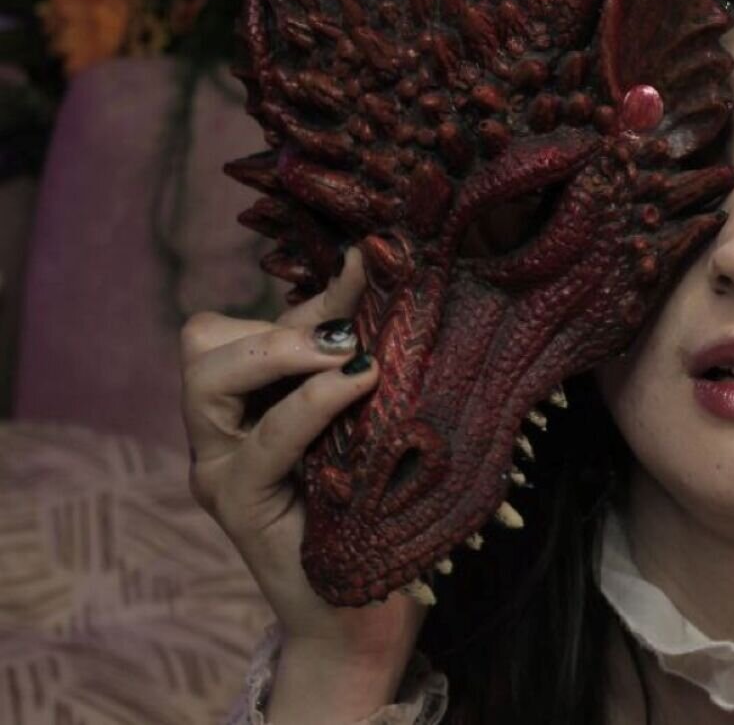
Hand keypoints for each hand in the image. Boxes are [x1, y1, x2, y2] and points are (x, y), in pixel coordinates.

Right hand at [179, 247, 424, 676]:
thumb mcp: (373, 414)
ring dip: (281, 354)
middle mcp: (221, 432)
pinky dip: (309, 406)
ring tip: (349, 359)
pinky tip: (356, 389)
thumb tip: (384, 264)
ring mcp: (221, 470)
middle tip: (348, 333)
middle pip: (204, 340)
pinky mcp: (241, 507)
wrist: (369, 614)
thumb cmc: (381, 507)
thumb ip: (362, 352)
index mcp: (249, 403)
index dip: (309, 293)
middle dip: (278, 323)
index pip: (248, 323)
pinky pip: (261, 441)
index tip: (370, 264)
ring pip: (207, 378)